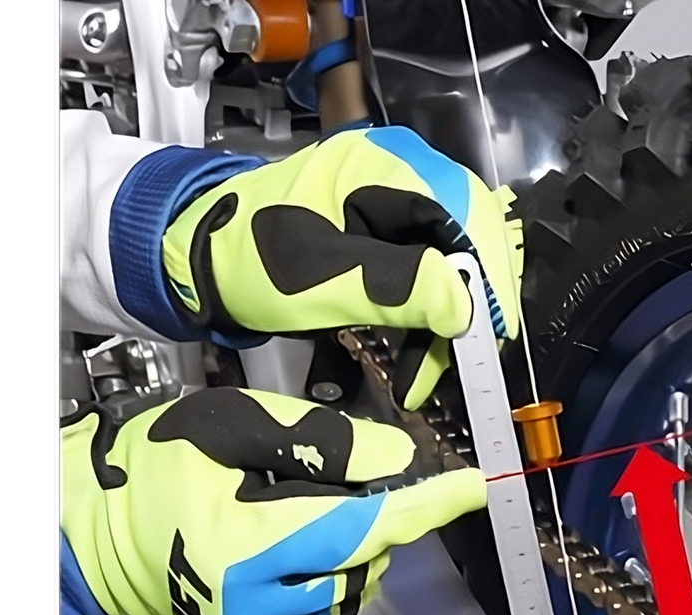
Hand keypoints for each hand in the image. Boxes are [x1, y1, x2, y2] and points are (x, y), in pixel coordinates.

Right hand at [60, 388, 484, 614]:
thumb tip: (395, 458)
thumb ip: (317, 442)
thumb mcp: (228, 428)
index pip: (365, 526)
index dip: (426, 506)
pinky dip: (333, 576)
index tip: (472, 488)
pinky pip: (325, 614)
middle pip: (364, 560)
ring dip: (356, 550)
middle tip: (342, 480)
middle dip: (374, 518)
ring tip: (304, 512)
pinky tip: (298, 545)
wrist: (88, 532)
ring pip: (352, 592)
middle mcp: (257, 604)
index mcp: (247, 546)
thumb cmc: (143, 472)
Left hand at [161, 126, 523, 407]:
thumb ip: (397, 289)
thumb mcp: (323, 280)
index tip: (489, 335)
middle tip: (469, 360)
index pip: (468, 215)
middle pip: (473, 235)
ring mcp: (398, 199)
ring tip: (435, 371)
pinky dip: (434, 315)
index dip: (488, 277)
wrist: (202, 258)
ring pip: (459, 258)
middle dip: (475, 303)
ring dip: (454, 318)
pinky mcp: (390, 229)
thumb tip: (464, 306)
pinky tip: (424, 356)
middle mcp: (402, 172)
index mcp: (384, 166)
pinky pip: (435, 270)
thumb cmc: (249, 258)